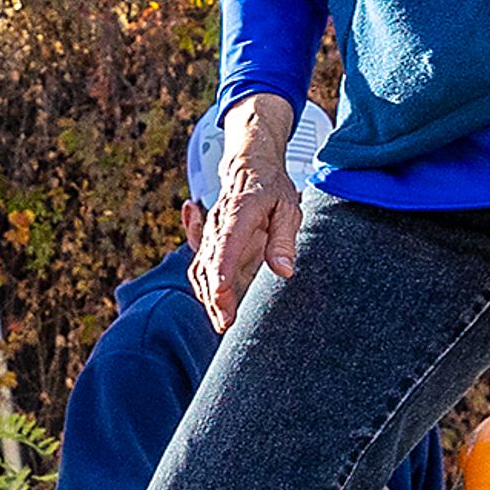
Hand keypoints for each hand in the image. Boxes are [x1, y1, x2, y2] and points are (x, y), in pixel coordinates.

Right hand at [193, 90, 305, 329]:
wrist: (249, 166)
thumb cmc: (272, 188)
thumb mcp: (289, 208)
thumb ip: (284, 239)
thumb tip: (284, 271)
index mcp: (239, 212)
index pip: (225, 244)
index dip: (221, 270)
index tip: (222, 294)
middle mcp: (218, 224)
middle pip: (209, 263)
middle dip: (215, 295)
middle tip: (227, 323)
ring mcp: (210, 234)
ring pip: (201, 268)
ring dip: (209, 296)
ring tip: (223, 322)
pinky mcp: (209, 242)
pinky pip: (200, 266)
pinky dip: (204, 286)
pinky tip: (213, 305)